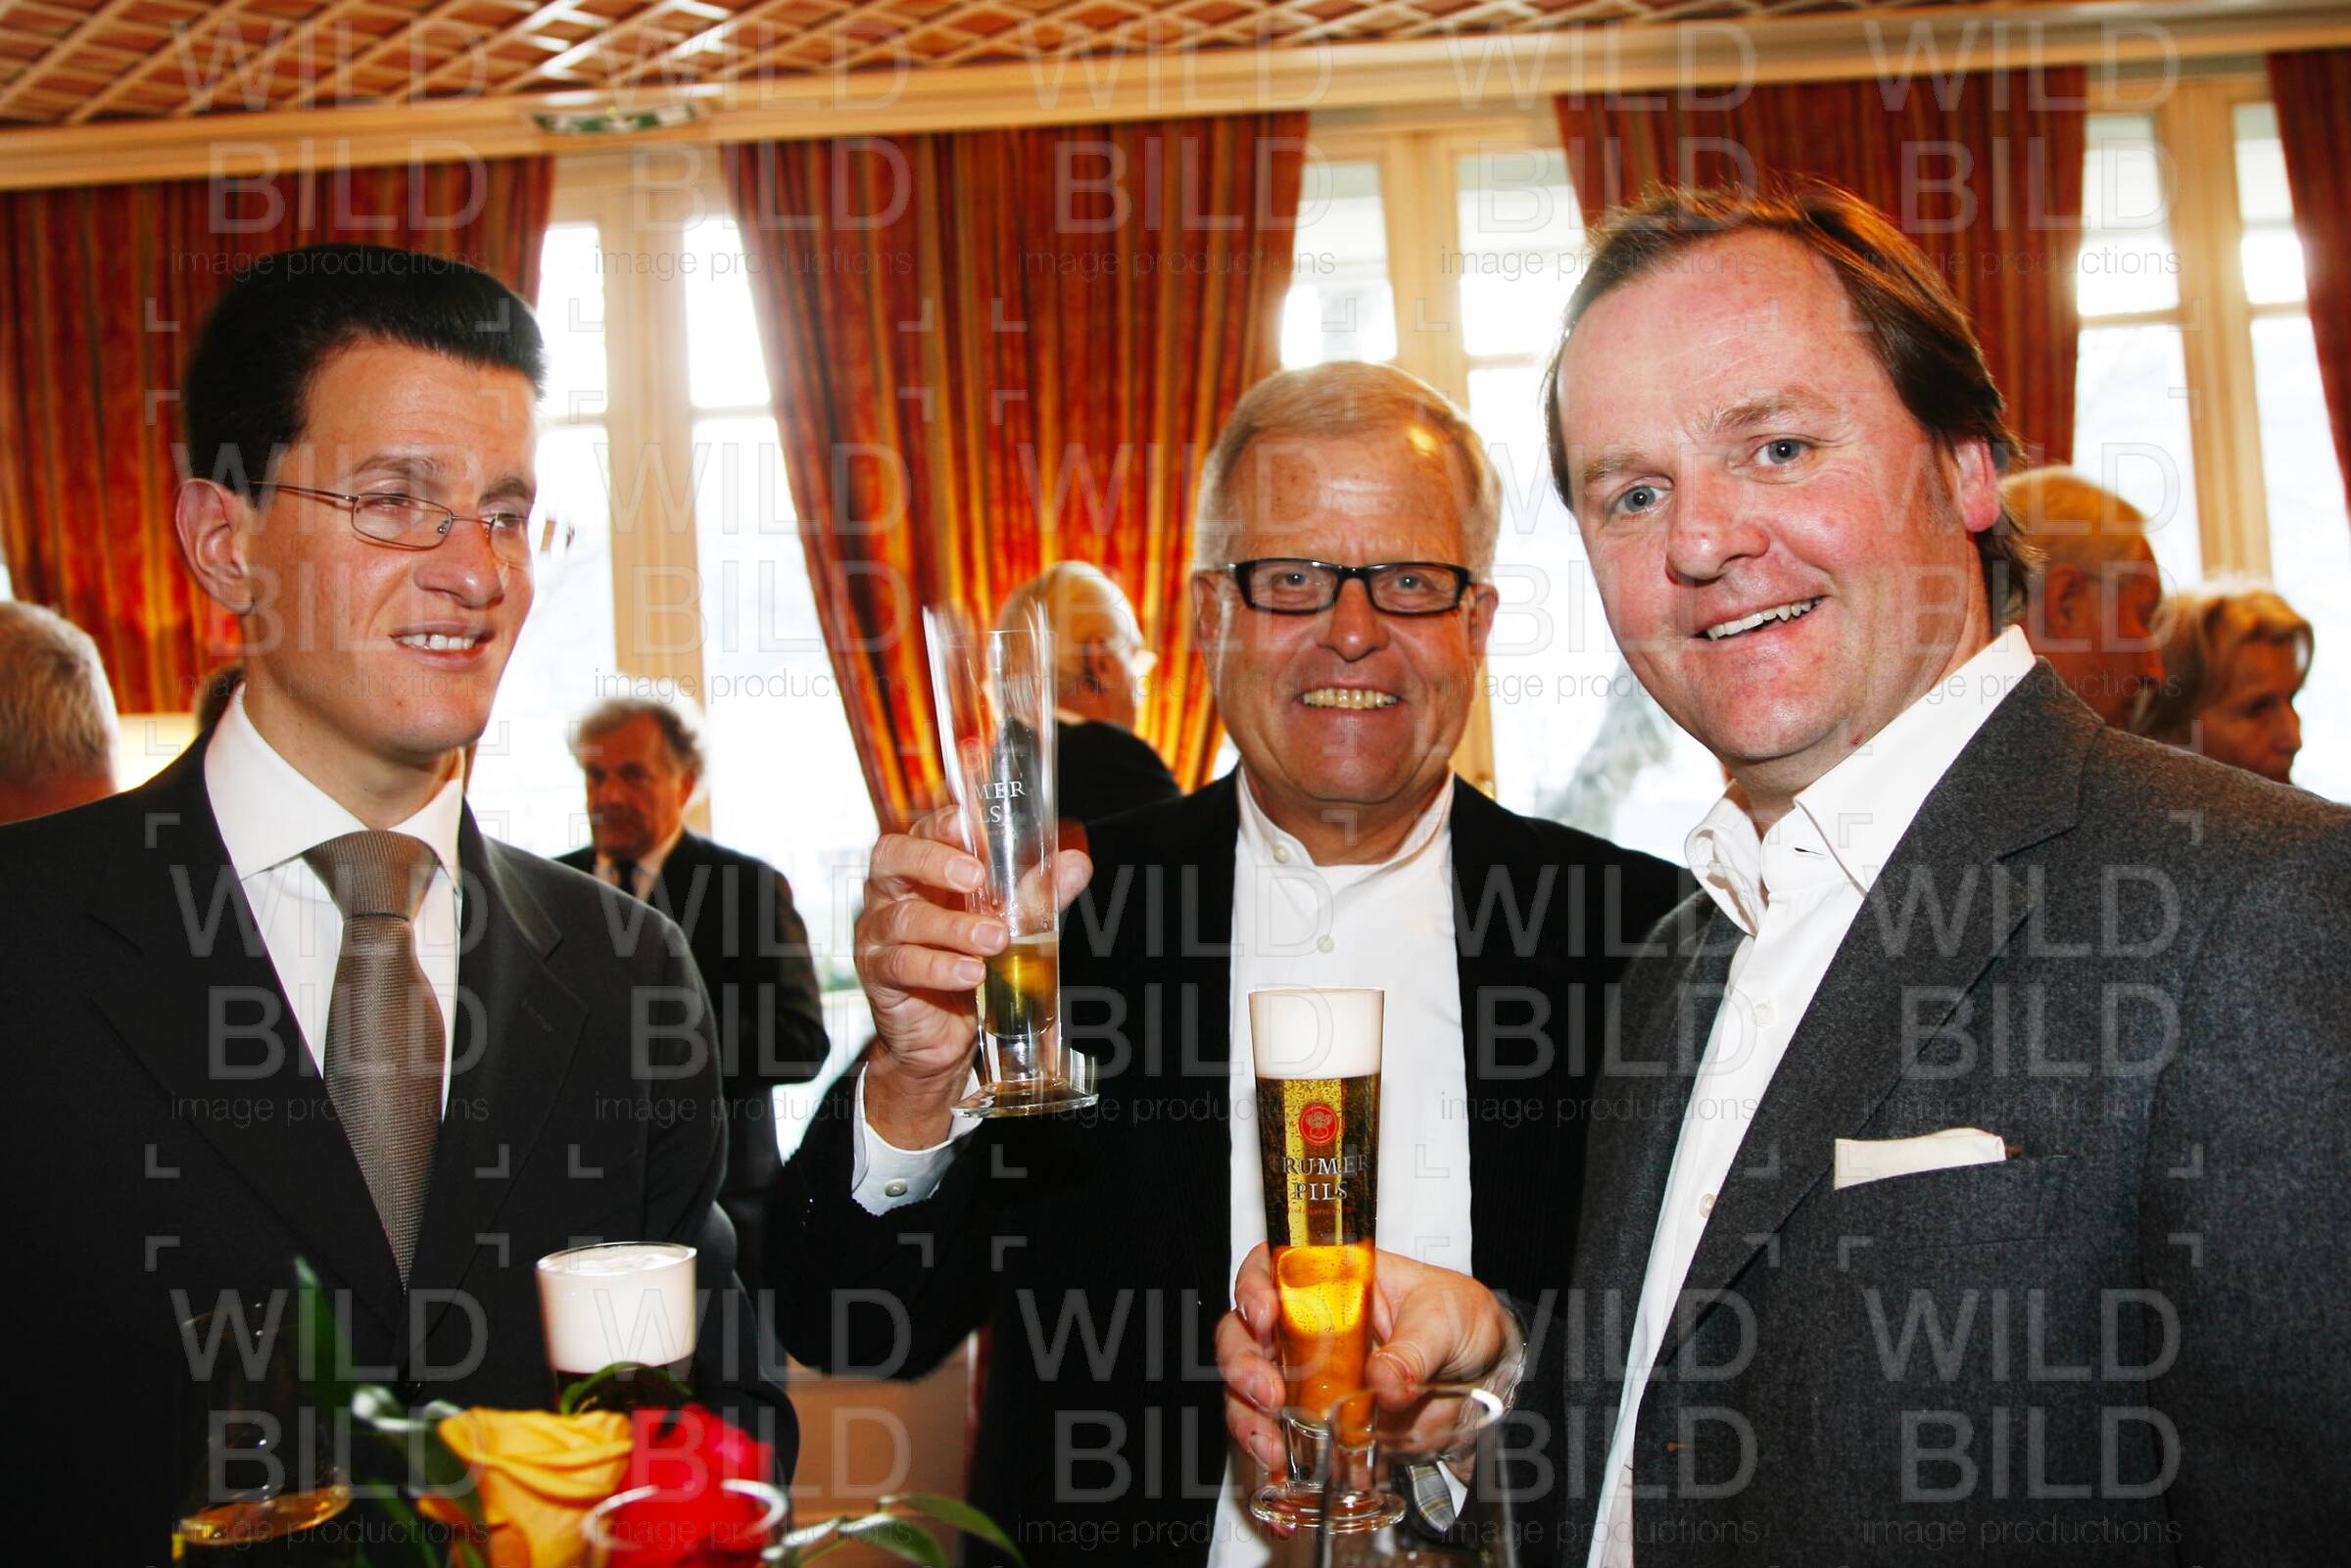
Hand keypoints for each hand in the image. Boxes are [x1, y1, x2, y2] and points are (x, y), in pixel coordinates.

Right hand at [852, 810, 1088, 1147]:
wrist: (942, 1031)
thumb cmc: (965, 959)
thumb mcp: (1003, 921)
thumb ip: (1035, 892)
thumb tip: (1075, 864)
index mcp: (919, 869)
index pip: (921, 832)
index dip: (941, 825)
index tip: (971, 826)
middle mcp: (892, 894)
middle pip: (892, 859)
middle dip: (934, 863)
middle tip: (975, 876)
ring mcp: (879, 934)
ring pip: (904, 918)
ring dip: (953, 926)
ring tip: (994, 938)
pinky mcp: (878, 974)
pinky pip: (901, 965)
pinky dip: (938, 968)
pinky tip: (969, 972)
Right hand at [1218, 1244, 1520, 1476]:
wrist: (1489, 1374)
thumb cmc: (1461, 1321)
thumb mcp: (1446, 1319)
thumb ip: (1416, 1348)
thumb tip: (1385, 1380)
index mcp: (1333, 1283)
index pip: (1271, 1270)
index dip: (1253, 1288)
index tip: (1264, 1315)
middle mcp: (1308, 1328)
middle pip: (1244, 1335)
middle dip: (1241, 1364)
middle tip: (1266, 1392)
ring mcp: (1309, 1377)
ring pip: (1251, 1392)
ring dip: (1249, 1420)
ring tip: (1273, 1449)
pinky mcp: (1320, 1423)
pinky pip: (1284, 1441)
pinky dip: (1276, 1465)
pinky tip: (1284, 1483)